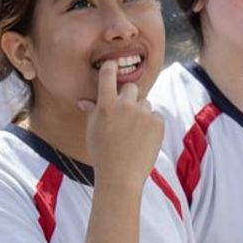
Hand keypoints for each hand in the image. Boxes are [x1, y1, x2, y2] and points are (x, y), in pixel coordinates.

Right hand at [79, 59, 161, 190]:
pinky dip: (151, 125)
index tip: (112, 65)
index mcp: (106, 105)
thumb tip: (84, 101)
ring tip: (132, 133)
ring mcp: (143, 114)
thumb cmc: (102, 154)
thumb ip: (92, 112)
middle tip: (124, 115)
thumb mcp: (92, 131)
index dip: (110, 67)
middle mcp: (125, 105)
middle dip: (128, 97)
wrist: (120, 177)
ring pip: (144, 103)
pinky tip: (142, 139)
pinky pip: (155, 116)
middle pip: (130, 88)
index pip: (108, 74)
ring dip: (139, 112)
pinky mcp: (158, 123)